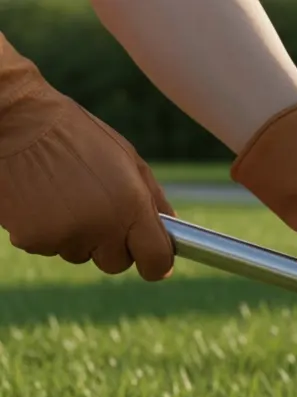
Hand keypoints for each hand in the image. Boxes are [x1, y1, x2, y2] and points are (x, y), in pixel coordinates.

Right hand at [0, 33, 175, 279]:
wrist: (15, 121)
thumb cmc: (76, 136)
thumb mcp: (127, 159)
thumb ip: (153, 200)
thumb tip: (170, 232)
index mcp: (131, 206)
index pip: (155, 260)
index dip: (156, 264)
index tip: (152, 261)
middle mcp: (102, 226)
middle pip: (116, 263)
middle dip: (111, 246)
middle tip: (96, 211)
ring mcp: (66, 235)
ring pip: (80, 254)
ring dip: (77, 235)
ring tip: (63, 195)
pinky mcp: (33, 239)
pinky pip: (48, 246)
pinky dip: (46, 230)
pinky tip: (40, 199)